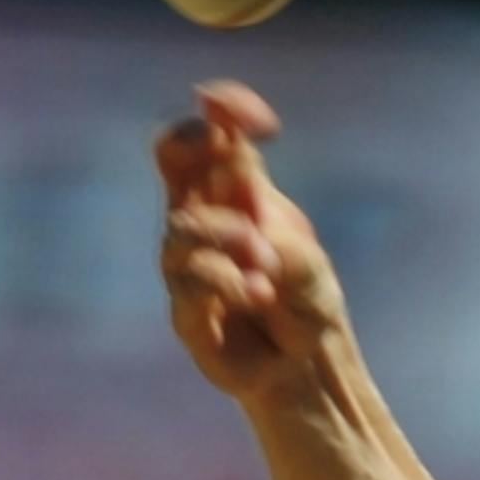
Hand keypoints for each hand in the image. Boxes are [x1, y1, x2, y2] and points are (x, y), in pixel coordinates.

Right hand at [155, 82, 347, 405]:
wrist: (308, 369)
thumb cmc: (305, 303)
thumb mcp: (303, 257)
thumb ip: (272, 223)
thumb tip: (243, 205)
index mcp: (231, 193)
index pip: (209, 132)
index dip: (224, 110)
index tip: (264, 124)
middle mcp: (201, 219)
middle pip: (171, 154)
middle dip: (197, 148)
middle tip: (244, 178)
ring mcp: (186, 263)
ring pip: (182, 225)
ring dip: (230, 239)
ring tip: (267, 270)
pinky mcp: (186, 311)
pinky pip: (191, 281)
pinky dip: (228, 282)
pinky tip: (260, 294)